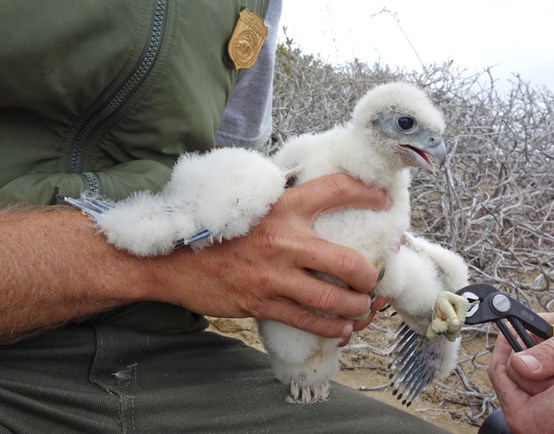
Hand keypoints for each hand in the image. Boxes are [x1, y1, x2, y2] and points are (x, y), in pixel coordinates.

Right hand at [152, 174, 390, 341]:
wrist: (169, 260)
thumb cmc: (214, 229)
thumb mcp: (249, 203)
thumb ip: (283, 200)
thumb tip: (316, 195)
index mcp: (282, 206)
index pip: (336, 191)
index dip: (367, 194)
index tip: (384, 202)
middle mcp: (283, 240)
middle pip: (349, 262)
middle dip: (371, 276)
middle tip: (375, 279)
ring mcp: (273, 276)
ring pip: (333, 299)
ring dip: (357, 307)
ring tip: (364, 308)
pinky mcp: (261, 304)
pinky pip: (308, 321)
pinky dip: (332, 328)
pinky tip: (343, 328)